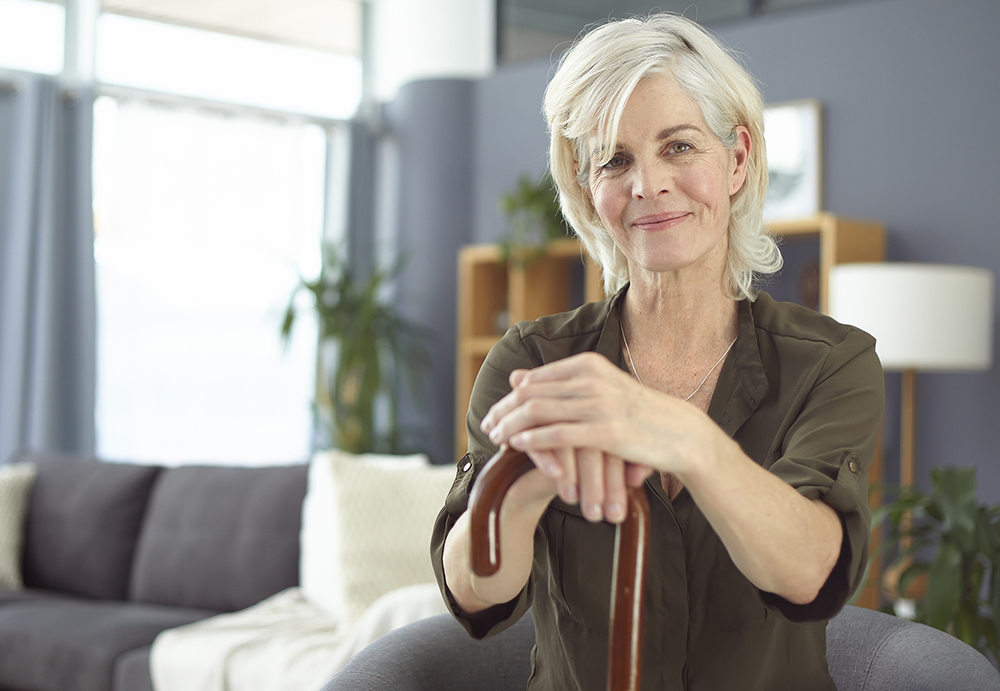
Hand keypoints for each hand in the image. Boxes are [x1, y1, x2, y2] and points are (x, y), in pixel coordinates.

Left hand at [481, 354, 660, 522]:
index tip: (494, 413)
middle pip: (531, 393)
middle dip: (504, 411)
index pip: (535, 379)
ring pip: (539, 412)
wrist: (680, 433)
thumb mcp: (599, 389)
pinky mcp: (606, 432)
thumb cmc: (637, 414)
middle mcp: (592, 379)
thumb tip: (516, 377)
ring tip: (496, 438)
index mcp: (589, 365)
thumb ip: (558, 383)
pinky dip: (532, 440)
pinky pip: (557, 434)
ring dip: (511, 425)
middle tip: (487, 427)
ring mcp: (599, 405)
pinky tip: (517, 446)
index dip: (509, 397)